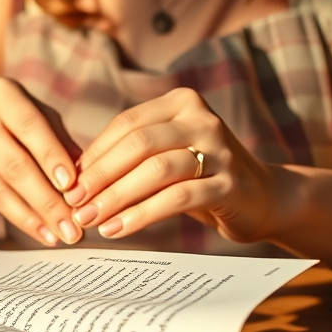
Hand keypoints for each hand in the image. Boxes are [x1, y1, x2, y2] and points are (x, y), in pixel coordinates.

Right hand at [0, 76, 83, 245]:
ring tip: (61, 235)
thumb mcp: (36, 111)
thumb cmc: (12, 111)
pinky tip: (42, 232)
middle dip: (47, 199)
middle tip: (74, 225)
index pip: (28, 126)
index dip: (50, 155)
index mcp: (2, 94)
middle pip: (14, 164)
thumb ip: (59, 139)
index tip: (71, 184)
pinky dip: (21, 218)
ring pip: (1, 187)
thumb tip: (88, 172)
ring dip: (35, 216)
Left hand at [65, 87, 280, 242]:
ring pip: (156, 170)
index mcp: (182, 103)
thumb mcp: (166, 155)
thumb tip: (74, 175)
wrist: (262, 198)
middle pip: (138, 145)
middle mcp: (202, 119)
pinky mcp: (230, 183)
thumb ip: (129, 155)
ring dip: (116, 197)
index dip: (94, 155)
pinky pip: (176, 198)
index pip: (126, 125)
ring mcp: (220, 149)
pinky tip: (118, 229)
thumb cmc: (200, 177)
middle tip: (74, 203)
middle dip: (100, 176)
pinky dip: (141, 214)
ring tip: (91, 219)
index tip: (69, 183)